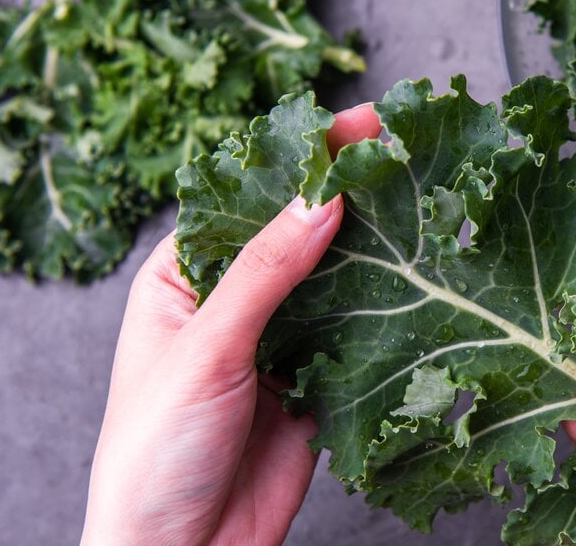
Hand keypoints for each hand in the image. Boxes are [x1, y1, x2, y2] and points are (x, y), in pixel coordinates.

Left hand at [81, 104, 381, 544]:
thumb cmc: (152, 453)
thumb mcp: (204, 349)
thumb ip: (266, 274)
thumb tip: (320, 198)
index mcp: (182, 277)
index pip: (249, 197)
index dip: (302, 154)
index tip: (360, 122)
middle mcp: (231, 302)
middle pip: (297, 231)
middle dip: (348, 192)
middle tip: (405, 150)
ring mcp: (276, 342)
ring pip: (333, 280)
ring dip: (373, 247)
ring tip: (423, 201)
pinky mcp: (313, 382)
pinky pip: (355, 333)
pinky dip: (386, 310)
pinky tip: (419, 281)